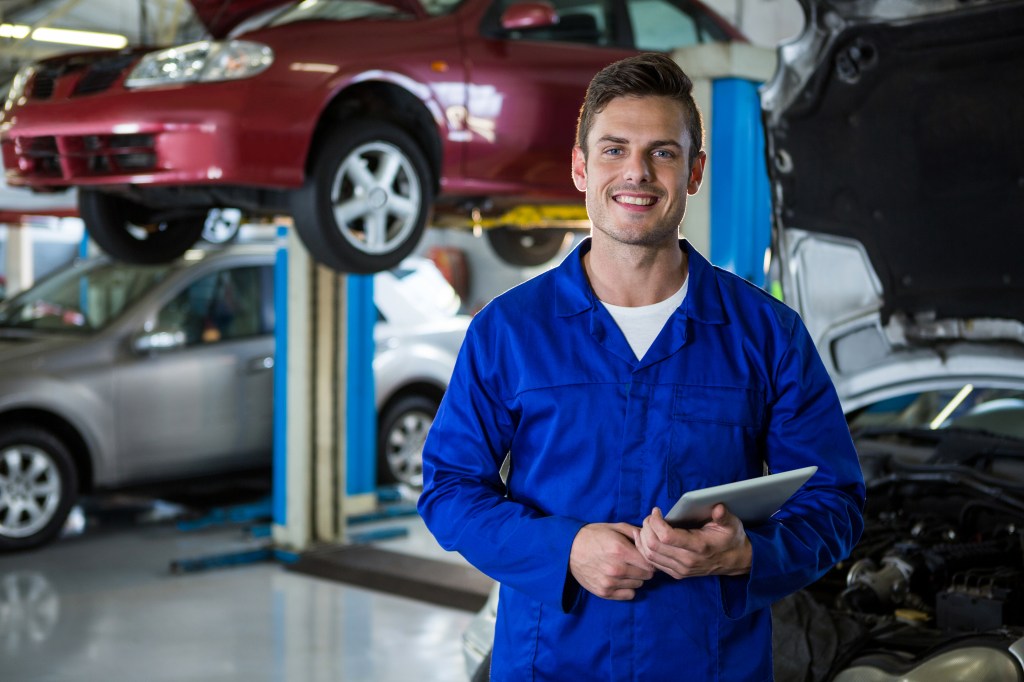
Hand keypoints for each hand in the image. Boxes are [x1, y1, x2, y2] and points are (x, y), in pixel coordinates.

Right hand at [569, 523, 654, 600]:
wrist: (568, 549)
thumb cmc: (593, 536)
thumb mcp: (614, 527)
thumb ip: (635, 532)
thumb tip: (651, 538)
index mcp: (621, 550)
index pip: (650, 564)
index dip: (650, 560)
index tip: (645, 557)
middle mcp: (616, 569)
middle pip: (646, 576)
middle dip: (644, 569)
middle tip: (636, 563)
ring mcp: (609, 582)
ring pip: (638, 585)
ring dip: (635, 578)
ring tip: (625, 569)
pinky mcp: (603, 592)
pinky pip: (629, 595)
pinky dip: (628, 588)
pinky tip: (620, 579)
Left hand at [635, 505, 751, 578]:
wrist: (736, 561)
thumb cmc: (731, 539)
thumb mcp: (731, 524)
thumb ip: (723, 516)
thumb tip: (718, 507)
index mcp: (699, 547)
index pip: (666, 537)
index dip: (656, 522)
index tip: (657, 511)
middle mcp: (687, 561)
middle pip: (653, 546)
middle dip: (647, 527)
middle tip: (650, 516)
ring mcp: (681, 569)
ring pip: (649, 555)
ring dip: (643, 538)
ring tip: (647, 524)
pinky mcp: (676, 573)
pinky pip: (652, 562)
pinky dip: (644, 549)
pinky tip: (646, 536)